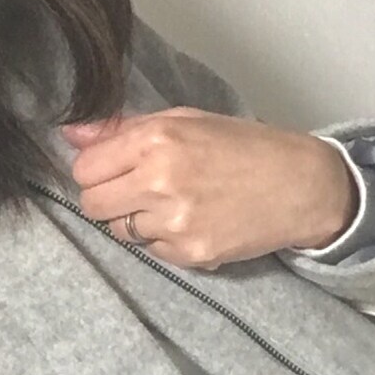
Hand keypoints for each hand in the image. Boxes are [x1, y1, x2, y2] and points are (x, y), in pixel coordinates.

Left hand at [61, 108, 357, 269]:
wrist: (301, 186)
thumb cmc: (246, 147)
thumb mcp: (187, 121)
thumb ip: (125, 129)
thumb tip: (72, 133)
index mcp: (157, 140)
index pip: (85, 167)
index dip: (98, 169)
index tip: (117, 169)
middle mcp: (160, 180)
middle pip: (92, 203)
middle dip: (109, 198)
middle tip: (139, 190)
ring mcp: (175, 221)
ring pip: (120, 231)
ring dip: (136, 220)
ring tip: (172, 205)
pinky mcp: (191, 253)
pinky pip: (152, 251)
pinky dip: (165, 240)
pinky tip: (194, 222)